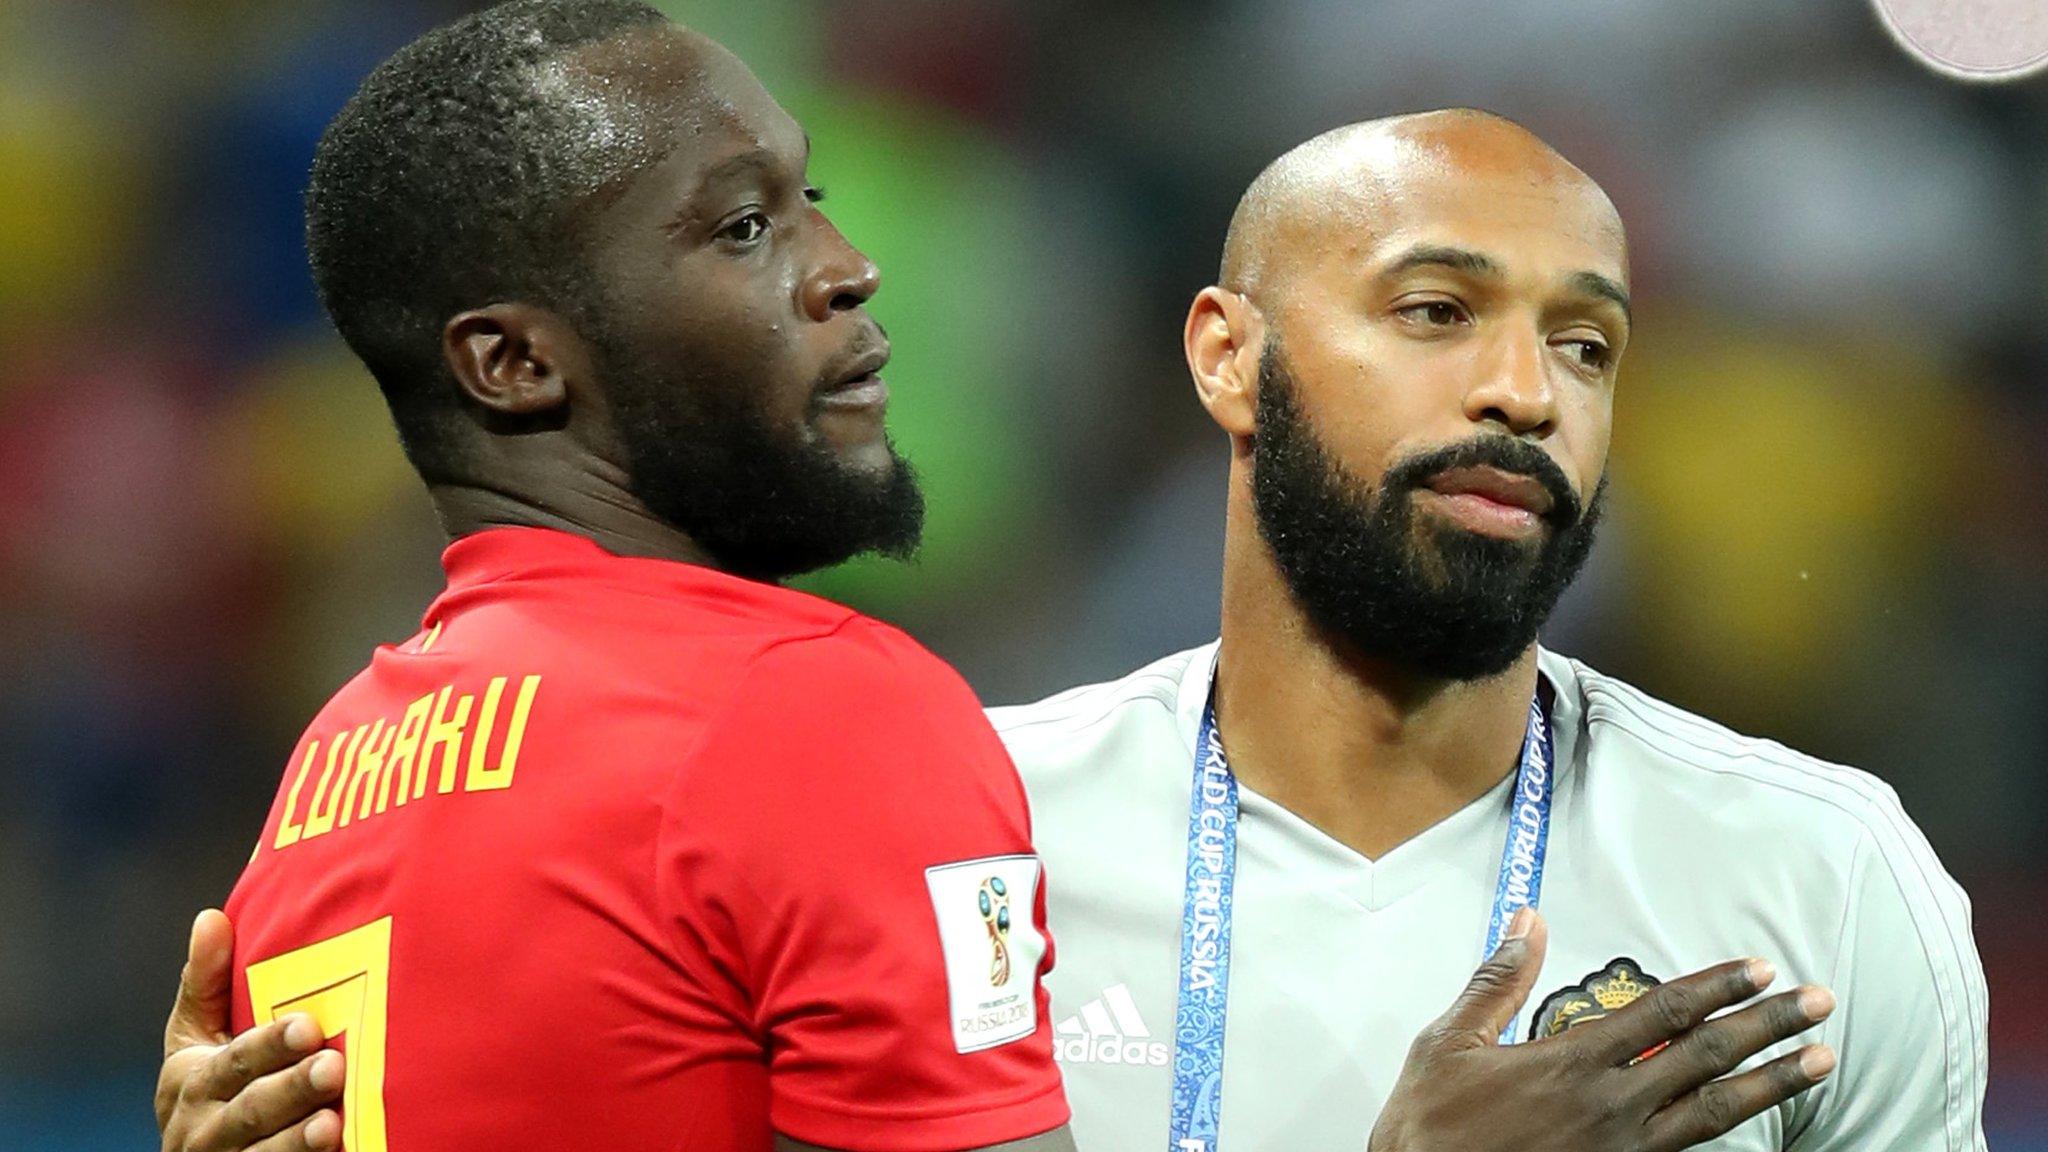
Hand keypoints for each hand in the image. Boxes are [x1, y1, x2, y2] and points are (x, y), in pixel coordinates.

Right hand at [157, 909, 345, 1151]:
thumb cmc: (211, 1087)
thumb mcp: (194, 1040)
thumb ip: (205, 983)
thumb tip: (211, 916)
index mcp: (191, 1083)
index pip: (234, 1061)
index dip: (270, 1046)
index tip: (308, 1026)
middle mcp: (201, 1131)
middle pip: (251, 1110)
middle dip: (291, 1090)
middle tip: (333, 1068)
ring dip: (297, 1142)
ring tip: (333, 1124)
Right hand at [1369, 909, 1835, 1151]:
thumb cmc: (1432, 1126)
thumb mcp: (1448, 1042)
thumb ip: (1498, 980)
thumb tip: (1528, 921)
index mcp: (1571, 1061)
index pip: (1664, 1012)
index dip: (1717, 987)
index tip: (1759, 969)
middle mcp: (1610, 1105)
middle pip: (1708, 1056)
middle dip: (1769, 1026)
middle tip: (1818, 1002)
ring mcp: (1624, 1150)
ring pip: (1716, 1110)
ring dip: (1774, 1082)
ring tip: (1820, 1059)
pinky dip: (1731, 1134)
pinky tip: (1758, 1122)